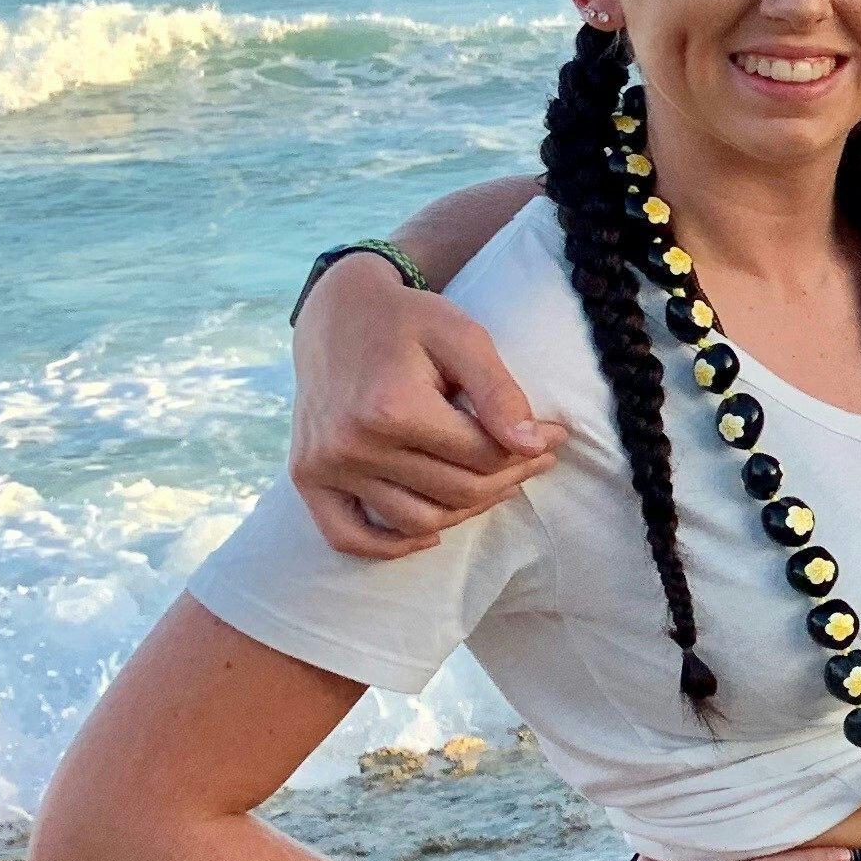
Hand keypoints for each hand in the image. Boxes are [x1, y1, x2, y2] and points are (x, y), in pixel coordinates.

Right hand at [290, 255, 562, 557]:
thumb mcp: (463, 337)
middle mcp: (352, 444)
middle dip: (508, 479)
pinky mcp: (306, 476)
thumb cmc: (408, 321)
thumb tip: (532, 445)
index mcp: (391, 407)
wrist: (337, 313)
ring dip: (466, 510)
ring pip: (417, 521)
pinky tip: (432, 532)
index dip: (530, 449)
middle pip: (456, 492)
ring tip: (495, 482)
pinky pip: (348, 537)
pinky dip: (392, 546)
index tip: (554, 435)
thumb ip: (499, 391)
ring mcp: (325, 466)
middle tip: (534, 458)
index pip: (483, 455)